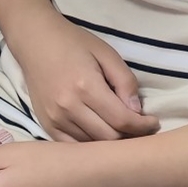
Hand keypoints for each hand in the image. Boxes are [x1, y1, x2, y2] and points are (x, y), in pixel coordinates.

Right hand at [6, 11, 157, 142]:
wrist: (34, 40)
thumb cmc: (72, 43)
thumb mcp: (106, 54)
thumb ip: (125, 82)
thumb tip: (137, 111)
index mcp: (85, 86)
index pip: (123, 120)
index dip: (144, 126)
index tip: (153, 122)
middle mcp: (68, 106)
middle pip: (109, 138)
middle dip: (131, 136)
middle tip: (139, 128)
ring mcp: (54, 118)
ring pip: (92, 145)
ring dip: (110, 142)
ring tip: (120, 130)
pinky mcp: (45, 124)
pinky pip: (72, 146)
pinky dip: (89, 145)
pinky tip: (99, 134)